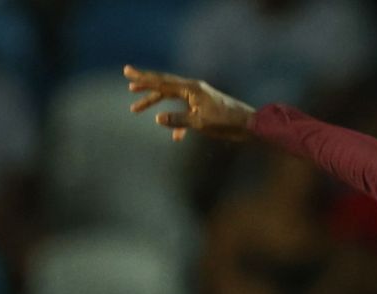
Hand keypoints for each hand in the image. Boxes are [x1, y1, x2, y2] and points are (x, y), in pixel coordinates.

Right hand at [125, 66, 255, 141]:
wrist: (249, 124)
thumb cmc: (226, 122)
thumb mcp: (200, 123)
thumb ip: (178, 120)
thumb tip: (158, 119)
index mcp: (191, 88)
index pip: (162, 82)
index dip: (143, 79)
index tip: (127, 73)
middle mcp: (193, 89)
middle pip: (164, 86)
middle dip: (145, 86)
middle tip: (128, 84)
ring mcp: (199, 97)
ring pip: (171, 98)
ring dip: (155, 104)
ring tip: (137, 109)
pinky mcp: (204, 107)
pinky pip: (185, 111)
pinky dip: (178, 122)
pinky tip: (176, 136)